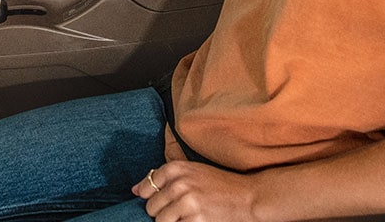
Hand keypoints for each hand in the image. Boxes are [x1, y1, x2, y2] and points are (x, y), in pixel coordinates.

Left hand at [133, 161, 263, 221]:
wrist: (249, 198)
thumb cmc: (221, 185)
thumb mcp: (193, 172)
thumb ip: (165, 178)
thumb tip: (135, 190)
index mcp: (177, 168)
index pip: (147, 186)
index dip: (153, 197)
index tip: (166, 201)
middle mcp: (180, 184)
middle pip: (151, 207)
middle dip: (163, 212)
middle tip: (182, 211)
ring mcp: (187, 203)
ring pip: (161, 221)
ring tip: (189, 217)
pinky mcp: (196, 220)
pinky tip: (195, 221)